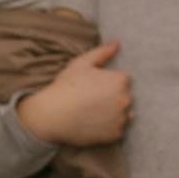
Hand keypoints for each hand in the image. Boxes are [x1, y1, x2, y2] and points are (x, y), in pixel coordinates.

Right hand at [17, 40, 131, 145]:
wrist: (52, 116)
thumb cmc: (66, 87)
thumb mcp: (81, 64)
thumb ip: (103, 52)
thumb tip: (118, 42)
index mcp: (120, 80)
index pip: (122, 80)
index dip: (107, 83)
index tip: (93, 88)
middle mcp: (126, 99)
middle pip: (124, 97)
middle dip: (113, 98)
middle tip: (92, 101)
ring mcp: (122, 118)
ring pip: (123, 114)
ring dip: (114, 113)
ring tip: (94, 114)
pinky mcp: (116, 134)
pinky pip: (118, 130)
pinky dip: (109, 128)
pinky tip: (94, 124)